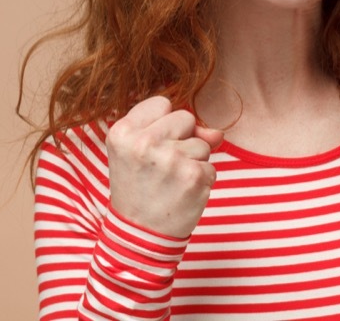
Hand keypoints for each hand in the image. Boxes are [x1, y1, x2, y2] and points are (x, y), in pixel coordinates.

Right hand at [106, 96, 223, 237]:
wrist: (138, 235)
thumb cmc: (139, 188)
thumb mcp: (139, 153)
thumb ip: (175, 130)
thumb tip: (217, 134)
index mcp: (122, 132)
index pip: (162, 103)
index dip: (163, 125)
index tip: (151, 147)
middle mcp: (144, 142)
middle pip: (185, 117)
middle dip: (181, 139)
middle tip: (161, 167)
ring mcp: (171, 159)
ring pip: (202, 143)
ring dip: (193, 161)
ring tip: (170, 182)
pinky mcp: (193, 176)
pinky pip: (211, 166)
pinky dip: (201, 180)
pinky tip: (182, 193)